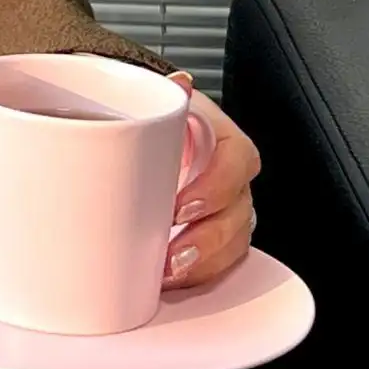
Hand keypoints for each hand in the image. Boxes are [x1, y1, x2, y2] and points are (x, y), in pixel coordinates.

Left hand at [162, 71, 260, 289]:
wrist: (129, 130)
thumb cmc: (145, 116)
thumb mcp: (147, 101)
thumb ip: (156, 97)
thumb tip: (178, 84)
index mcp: (218, 138)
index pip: (237, 160)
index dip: (216, 186)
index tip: (182, 205)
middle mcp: (226, 176)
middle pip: (239, 212)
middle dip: (209, 241)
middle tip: (171, 256)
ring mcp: (221, 209)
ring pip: (233, 242)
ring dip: (204, 265)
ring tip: (167, 277)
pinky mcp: (207, 235)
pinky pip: (218, 262)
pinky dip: (197, 275)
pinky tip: (168, 284)